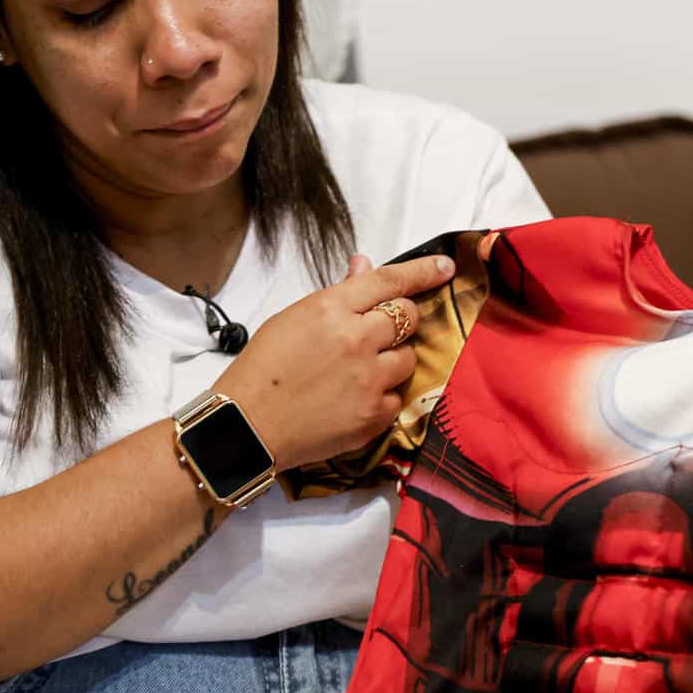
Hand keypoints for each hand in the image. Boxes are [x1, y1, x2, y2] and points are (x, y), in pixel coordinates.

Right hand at [211, 252, 451, 470]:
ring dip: (393, 360)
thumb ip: (338, 295)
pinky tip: (353, 400)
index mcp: (332, 309)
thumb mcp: (294, 318)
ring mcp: (370, 379)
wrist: (248, 427)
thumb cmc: (263, 368)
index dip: (423, 271)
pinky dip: (382, 396)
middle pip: (408, 317)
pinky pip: (397, 397)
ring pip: (409, 357)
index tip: (444, 266)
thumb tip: (364, 267)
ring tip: (360, 371)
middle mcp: (357, 339)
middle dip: (401, 321)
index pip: (390, 281)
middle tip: (378, 333)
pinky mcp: (375, 415)